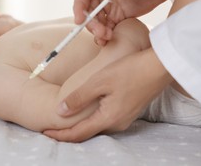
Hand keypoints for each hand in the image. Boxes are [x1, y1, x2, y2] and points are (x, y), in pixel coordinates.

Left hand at [44, 48, 172, 141]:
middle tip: (50, 128)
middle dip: (67, 132)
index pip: (78, 133)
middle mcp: (117, 123)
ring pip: (96, 127)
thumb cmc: (128, 70)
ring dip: (78, 126)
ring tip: (63, 121)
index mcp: (108, 118)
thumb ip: (78, 98)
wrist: (158, 67)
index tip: (44, 132)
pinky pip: (104, 120)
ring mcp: (124, 118)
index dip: (60, 135)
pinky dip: (90, 119)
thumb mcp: (99, 82)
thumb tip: (60, 112)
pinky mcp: (127, 111)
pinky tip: (84, 111)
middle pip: (87, 133)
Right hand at [74, 0, 183, 44]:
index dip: (79, 6)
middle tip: (99, 31)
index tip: (80, 20)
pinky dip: (104, 34)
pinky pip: (106, 26)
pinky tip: (106, 40)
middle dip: (91, 22)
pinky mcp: (115, 14)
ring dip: (98, 29)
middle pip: (87, 9)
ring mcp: (106, 3)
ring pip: (95, 19)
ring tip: (106, 36)